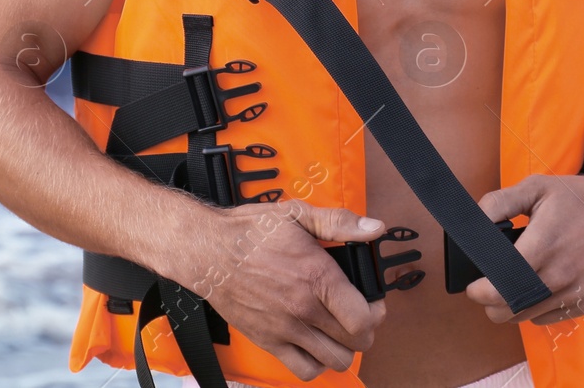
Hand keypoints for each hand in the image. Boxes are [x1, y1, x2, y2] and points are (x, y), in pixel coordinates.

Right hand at [167, 200, 388, 380]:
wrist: (207, 250)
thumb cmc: (249, 231)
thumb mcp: (297, 214)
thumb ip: (339, 223)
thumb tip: (374, 228)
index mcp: (316, 276)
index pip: (363, 317)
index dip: (377, 313)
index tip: (374, 303)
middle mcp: (303, 308)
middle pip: (355, 342)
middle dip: (364, 330)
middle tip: (357, 315)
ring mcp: (285, 329)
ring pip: (334, 360)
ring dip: (343, 348)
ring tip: (338, 331)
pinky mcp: (267, 342)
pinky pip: (304, 370)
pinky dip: (316, 363)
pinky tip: (315, 344)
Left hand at [463, 171, 583, 326]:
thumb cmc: (581, 199)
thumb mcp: (536, 188)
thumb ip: (499, 202)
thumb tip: (475, 219)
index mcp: (543, 249)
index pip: (499, 287)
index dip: (479, 291)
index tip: (472, 284)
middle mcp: (559, 277)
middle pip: (508, 310)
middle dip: (489, 302)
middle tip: (486, 286)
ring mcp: (574, 293)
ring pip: (526, 318)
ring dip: (510, 307)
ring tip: (507, 286)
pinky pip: (548, 317)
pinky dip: (534, 310)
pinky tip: (534, 289)